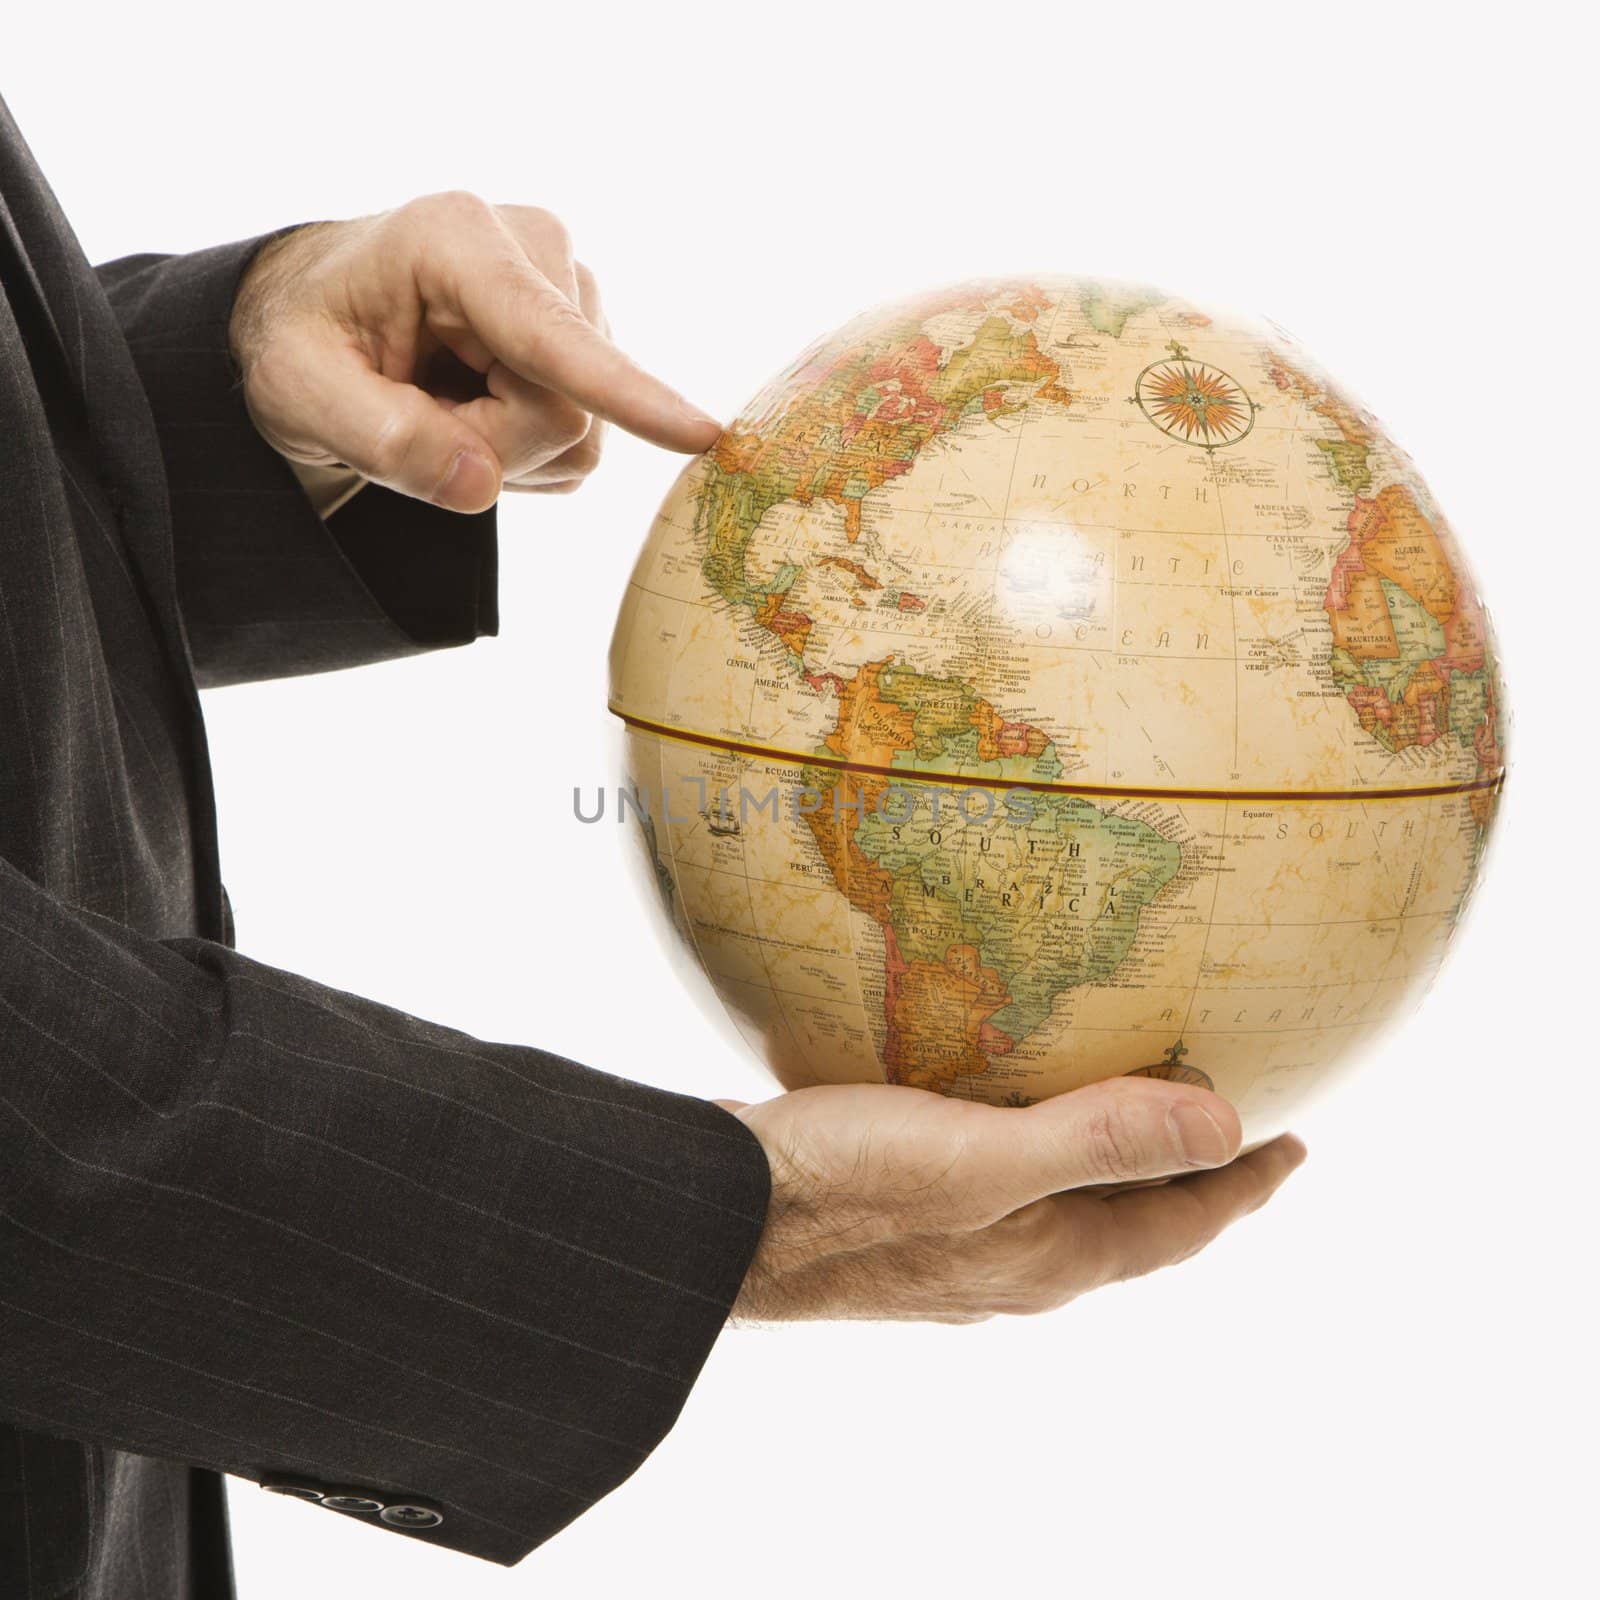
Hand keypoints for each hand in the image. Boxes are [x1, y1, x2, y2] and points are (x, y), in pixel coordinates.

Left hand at [228, 191, 721, 512]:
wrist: (320, 319)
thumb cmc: (303, 343)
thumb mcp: (298, 395)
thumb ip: (379, 438)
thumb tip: (477, 484)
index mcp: (455, 241)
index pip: (551, 336)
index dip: (625, 393)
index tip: (702, 435)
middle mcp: (534, 249)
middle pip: (566, 410)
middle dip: (493, 448)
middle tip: (413, 424)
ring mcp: (572, 292)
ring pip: (583, 432)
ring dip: (506, 451)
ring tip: (439, 407)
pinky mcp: (589, 334)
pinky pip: (584, 439)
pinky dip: (523, 450)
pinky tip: (476, 409)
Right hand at [720, 1078, 1305, 1322]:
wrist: (718, 1219)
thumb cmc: (841, 1187)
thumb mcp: (979, 1158)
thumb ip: (1096, 1140)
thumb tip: (1224, 1125)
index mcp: (1050, 1255)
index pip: (1179, 1224)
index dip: (1241, 1184)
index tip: (1293, 1142)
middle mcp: (1013, 1265)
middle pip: (1130, 1224)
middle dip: (1186, 1178)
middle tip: (1227, 1124)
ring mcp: (957, 1249)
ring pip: (1064, 1208)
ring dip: (1111, 1166)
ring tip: (1128, 1113)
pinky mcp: (904, 1218)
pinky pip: (1003, 1185)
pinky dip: (1037, 1150)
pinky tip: (999, 1110)